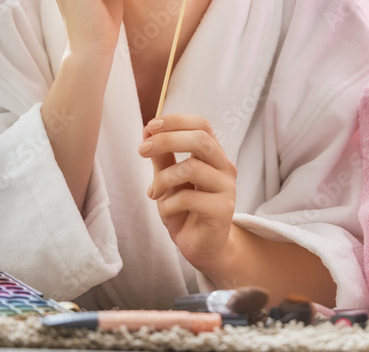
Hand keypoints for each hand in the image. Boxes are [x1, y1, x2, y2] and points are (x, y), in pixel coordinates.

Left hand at [138, 114, 237, 269]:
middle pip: (201, 139)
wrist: (203, 247)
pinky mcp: (223, 210)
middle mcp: (224, 167)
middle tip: (141, 150)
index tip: (150, 126)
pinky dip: (168, 204)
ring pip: (192, 168)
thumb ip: (163, 156)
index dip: (176, 121)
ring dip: (163, 178)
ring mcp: (227, 188)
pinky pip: (189, 198)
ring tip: (154, 192)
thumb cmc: (186, 211)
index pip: (202, 125)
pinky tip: (166, 211)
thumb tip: (148, 130)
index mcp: (213, 155)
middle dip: (167, 140)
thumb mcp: (169, 180)